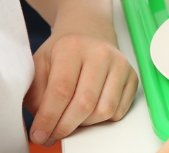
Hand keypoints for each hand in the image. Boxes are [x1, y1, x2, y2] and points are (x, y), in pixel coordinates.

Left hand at [24, 33, 138, 147]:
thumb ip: (36, 93)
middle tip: (52, 135)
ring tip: (71, 119)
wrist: (88, 32)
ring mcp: (119, 64)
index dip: (49, 118)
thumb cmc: (62, 51)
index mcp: (72, 47)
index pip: (61, 90)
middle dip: (65, 127)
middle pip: (84, 104)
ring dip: (85, 124)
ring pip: (104, 110)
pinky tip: (89, 111)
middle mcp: (100, 53)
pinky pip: (119, 110)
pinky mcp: (132, 75)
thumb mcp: (39, 64)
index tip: (39, 134)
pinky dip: (102, 119)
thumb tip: (43, 125)